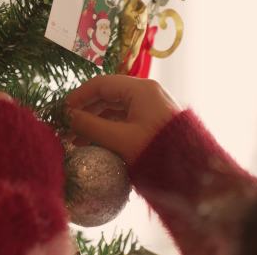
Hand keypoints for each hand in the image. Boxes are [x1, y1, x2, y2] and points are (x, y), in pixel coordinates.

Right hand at [66, 75, 180, 163]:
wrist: (194, 173)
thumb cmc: (157, 151)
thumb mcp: (120, 139)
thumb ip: (91, 127)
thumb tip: (69, 118)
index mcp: (140, 89)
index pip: (101, 84)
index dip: (78, 96)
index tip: (62, 111)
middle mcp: (147, 92)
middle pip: (108, 96)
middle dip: (86, 112)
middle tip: (67, 127)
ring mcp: (152, 107)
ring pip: (116, 109)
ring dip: (95, 122)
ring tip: (77, 140)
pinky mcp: (154, 122)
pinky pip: (125, 120)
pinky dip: (109, 129)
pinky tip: (95, 143)